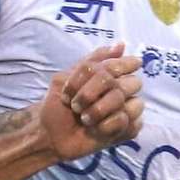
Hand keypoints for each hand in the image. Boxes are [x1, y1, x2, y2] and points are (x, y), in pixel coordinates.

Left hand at [38, 44, 143, 161]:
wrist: (50, 135)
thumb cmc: (58, 106)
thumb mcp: (66, 77)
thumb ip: (93, 61)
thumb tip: (121, 45)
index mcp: (109, 75)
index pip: (120, 64)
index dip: (102, 70)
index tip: (84, 81)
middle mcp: (121, 90)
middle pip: (128, 82)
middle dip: (95, 92)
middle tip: (77, 104)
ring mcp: (126, 110)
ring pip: (130, 102)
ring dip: (100, 110)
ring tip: (84, 119)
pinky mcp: (127, 129)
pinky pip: (127, 122)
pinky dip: (106, 125)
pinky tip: (95, 130)